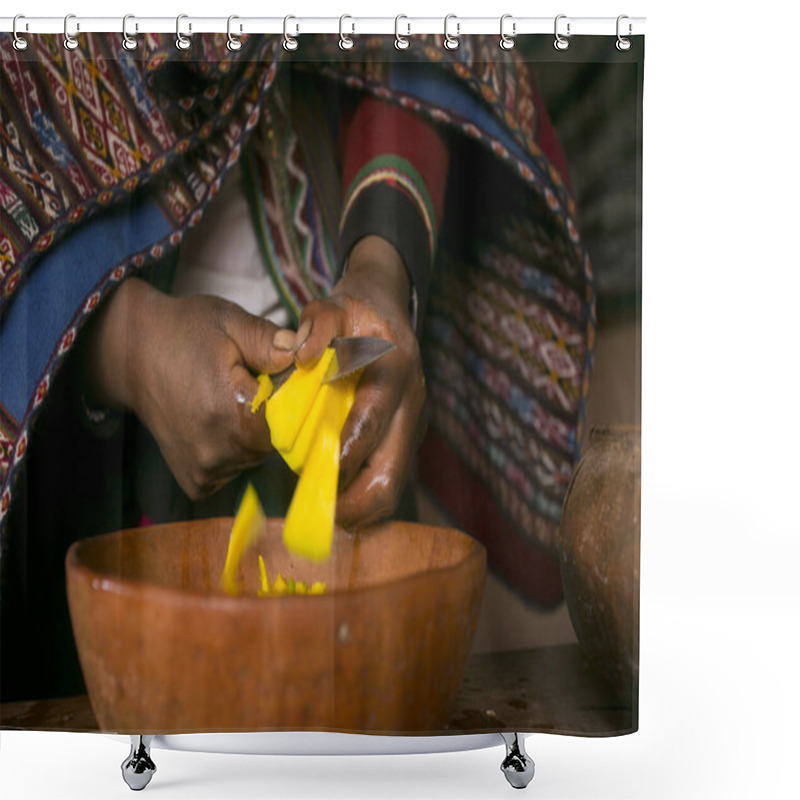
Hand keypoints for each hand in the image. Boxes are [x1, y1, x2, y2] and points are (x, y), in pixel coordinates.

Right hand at [82, 277, 295, 498]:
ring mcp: (205, 470)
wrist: (132, 354)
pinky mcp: (195, 481)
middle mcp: (219, 450)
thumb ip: (268, 340)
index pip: (291, 418)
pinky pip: (233, 471)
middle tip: (244, 386)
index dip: (288, 397)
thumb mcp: (229, 321)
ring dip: (251, 433)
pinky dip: (232, 451)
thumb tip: (301, 353)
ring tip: (224, 402)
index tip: (269, 377)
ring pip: (256, 457)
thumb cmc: (184, 332)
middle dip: (271, 415)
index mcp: (231, 412)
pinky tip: (214, 424)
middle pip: (275, 441)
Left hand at [293, 236, 425, 528]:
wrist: (390, 310)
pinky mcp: (408, 436)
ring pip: (394, 482)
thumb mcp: (333, 304)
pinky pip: (391, 476)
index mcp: (395, 369)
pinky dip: (367, 497)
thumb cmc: (355, 312)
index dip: (348, 453)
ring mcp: (413, 422)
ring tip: (327, 516)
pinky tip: (340, 503)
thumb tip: (300, 357)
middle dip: (357, 501)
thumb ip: (317, 324)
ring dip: (362, 506)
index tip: (320, 477)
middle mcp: (412, 401)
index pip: (373, 420)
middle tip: (321, 516)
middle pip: (392, 470)